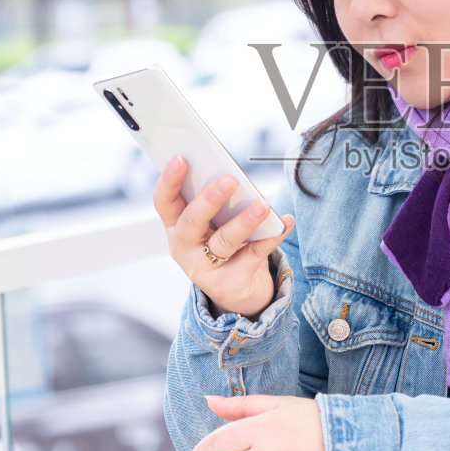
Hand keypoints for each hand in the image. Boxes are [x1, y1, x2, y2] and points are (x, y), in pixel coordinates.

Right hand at [153, 157, 295, 318]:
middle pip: (190, 223)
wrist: (238, 292)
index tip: (182, 158)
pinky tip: (285, 222)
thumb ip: (217, 204)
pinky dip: (272, 237)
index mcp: (175, 226)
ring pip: (223, 242)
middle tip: (228, 180)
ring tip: (262, 205)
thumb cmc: (224, 244)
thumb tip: (235, 178)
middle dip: (208, 200)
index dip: (169, 180)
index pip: (164, 202)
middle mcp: (183, 248)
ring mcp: (203, 269)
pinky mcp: (228, 284)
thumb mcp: (214, 224)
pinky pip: (253, 256)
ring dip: (244, 221)